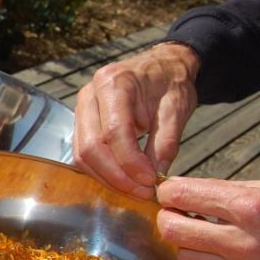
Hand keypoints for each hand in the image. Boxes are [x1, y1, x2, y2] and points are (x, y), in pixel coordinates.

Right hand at [73, 42, 200, 198]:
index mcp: (114, 83)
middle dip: (115, 175)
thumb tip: (155, 177)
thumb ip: (166, 143)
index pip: (114, 131)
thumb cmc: (171, 83)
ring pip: (82, 154)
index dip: (130, 162)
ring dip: (106, 177)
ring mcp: (82, 108)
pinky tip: (123, 179)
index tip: (150, 182)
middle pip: (90, 146)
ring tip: (134, 189)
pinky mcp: (82, 122)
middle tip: (141, 192)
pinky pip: (84, 152)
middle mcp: (89, 94)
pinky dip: (101, 170)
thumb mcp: (177, 109)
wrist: (163, 66)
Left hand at [157, 176, 259, 259]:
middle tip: (180, 214)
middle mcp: (245, 242)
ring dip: (190, 244)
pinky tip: (238, 257)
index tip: (170, 193)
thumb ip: (224, 191)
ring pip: (186, 257)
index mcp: (250, 207)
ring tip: (209, 235)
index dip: (169, 192)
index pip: (179, 195)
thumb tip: (178, 191)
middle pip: (171, 229)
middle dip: (170, 218)